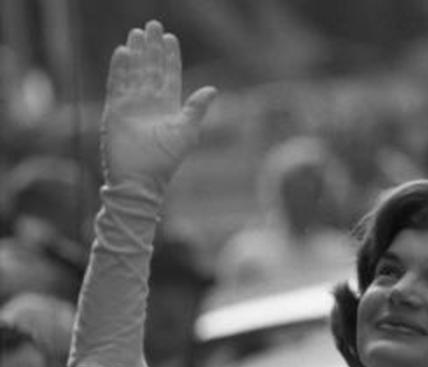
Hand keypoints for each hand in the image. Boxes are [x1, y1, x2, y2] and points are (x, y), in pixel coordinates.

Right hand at [102, 20, 216, 188]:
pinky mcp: (116, 110)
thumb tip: (212, 89)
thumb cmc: (166, 160)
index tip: (169, 38)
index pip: (169, 75)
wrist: (141, 179)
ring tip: (136, 33)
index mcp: (168, 106)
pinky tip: (123, 52)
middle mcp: (150, 103)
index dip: (169, 57)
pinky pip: (117, 84)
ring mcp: (132, 105)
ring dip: (135, 53)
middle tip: (151, 26)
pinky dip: (120, 68)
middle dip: (151, 48)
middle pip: (150, 68)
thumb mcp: (186, 131)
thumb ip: (197, 109)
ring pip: (134, 72)